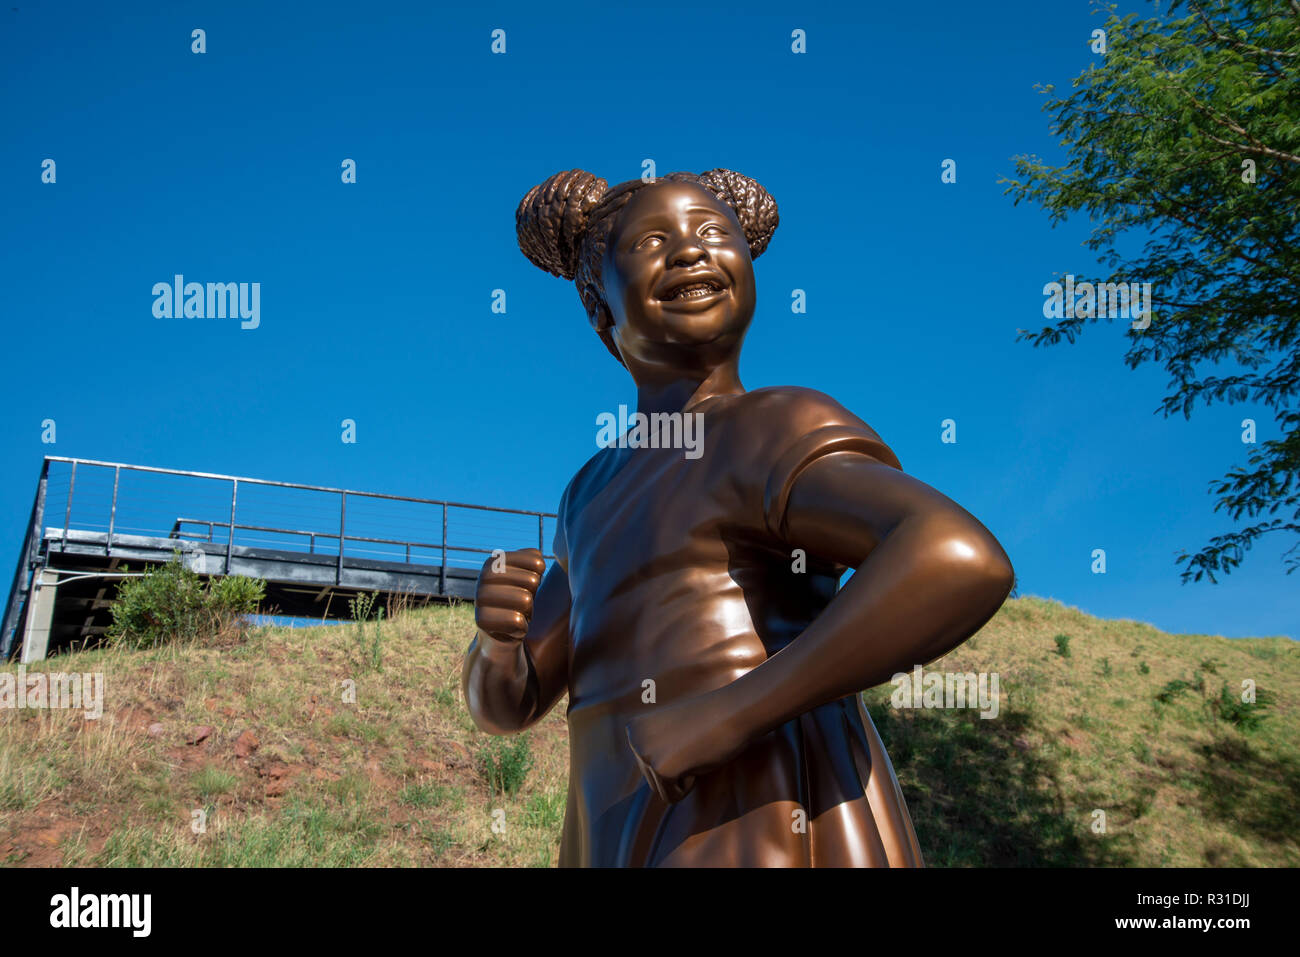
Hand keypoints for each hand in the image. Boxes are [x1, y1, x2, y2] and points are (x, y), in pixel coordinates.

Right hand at [474, 548, 544, 642]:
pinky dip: (521, 627)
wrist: (501, 635)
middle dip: (533, 596)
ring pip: (525, 600)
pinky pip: (517, 621)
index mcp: (495, 561)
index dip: (539, 578)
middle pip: (531, 581)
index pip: (537, 563)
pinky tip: (511, 628)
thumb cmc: (519, 600)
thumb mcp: (529, 576)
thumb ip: (534, 561)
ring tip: (516, 614)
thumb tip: (539, 562)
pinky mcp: (481, 619)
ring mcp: (480, 596)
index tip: (526, 586)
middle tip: (521, 604)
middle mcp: (484, 575)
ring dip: (528, 612)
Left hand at [625, 693, 741, 803]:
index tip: (686, 736)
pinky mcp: (662, 769)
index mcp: (634, 729)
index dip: (673, 757)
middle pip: (652, 781)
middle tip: (692, 744)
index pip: (647, 767)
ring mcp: (646, 754)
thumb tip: (651, 769)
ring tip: (694, 749)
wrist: (735, 711)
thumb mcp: (670, 730)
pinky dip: (690, 785)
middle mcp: (634, 740)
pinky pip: (672, 797)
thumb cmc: (708, 722)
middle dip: (677, 770)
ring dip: (683, 777)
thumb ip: (655, 746)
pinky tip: (697, 758)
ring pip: (661, 790)